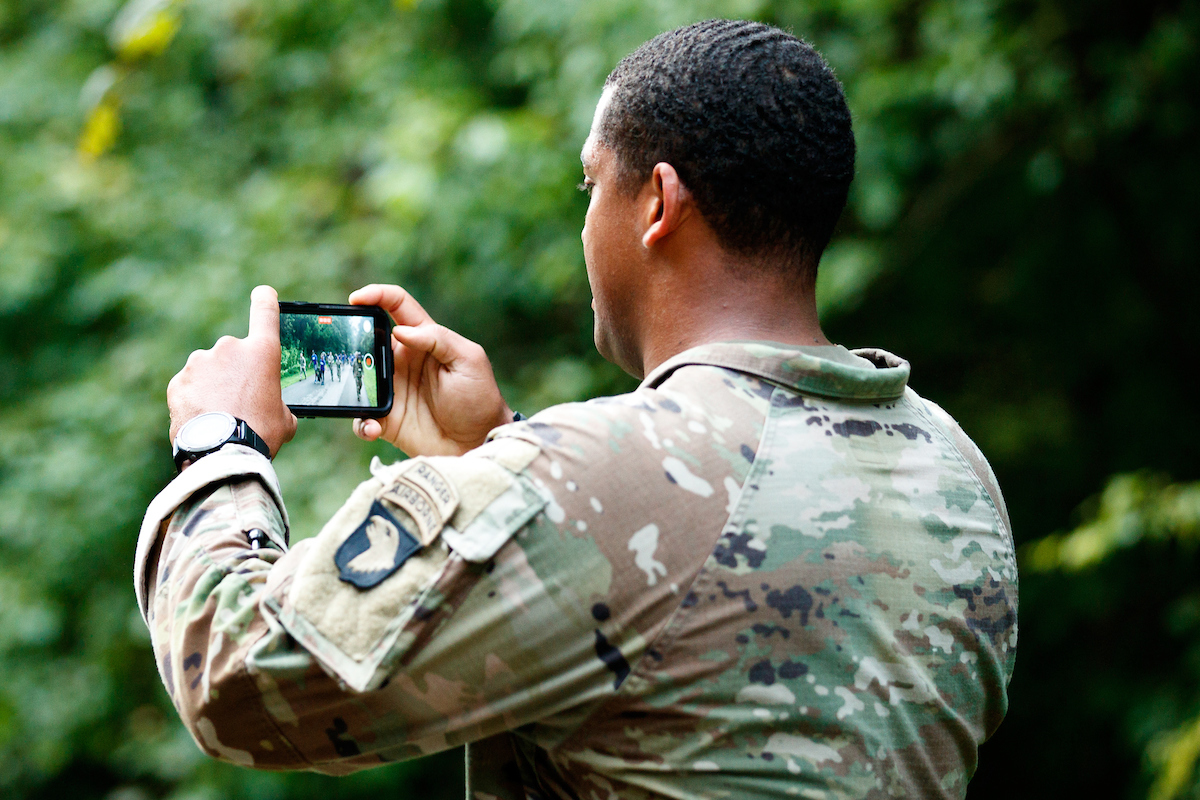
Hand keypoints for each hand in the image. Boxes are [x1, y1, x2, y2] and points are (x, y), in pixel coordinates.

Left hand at [167, 286, 297, 456]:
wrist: (222, 453)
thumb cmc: (260, 434)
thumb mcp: (285, 419)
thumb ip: (278, 403)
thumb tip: (273, 408)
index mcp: (262, 352)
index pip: (265, 312)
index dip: (265, 300)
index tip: (263, 293)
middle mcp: (229, 348)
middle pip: (234, 355)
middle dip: (236, 373)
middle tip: (241, 402)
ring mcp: (200, 363)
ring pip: (209, 370)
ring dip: (215, 386)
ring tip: (221, 416)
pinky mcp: (179, 381)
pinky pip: (190, 386)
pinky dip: (196, 399)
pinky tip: (204, 419)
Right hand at [348, 284, 511, 456]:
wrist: (479, 442)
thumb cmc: (479, 398)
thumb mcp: (469, 360)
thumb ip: (439, 339)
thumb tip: (401, 330)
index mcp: (423, 340)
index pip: (397, 306)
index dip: (377, 295)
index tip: (356, 298)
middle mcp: (403, 361)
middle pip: (367, 338)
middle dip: (351, 337)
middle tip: (341, 347)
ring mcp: (392, 389)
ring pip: (358, 377)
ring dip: (350, 383)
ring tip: (355, 393)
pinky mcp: (386, 418)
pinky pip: (362, 418)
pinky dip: (362, 423)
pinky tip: (373, 427)